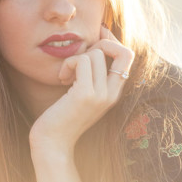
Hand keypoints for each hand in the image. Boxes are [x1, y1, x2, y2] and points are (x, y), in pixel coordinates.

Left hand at [29, 27, 134, 153]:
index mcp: (114, 93)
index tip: (97, 37)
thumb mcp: (83, 95)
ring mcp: (100, 95)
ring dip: (76, 58)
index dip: (113, 42)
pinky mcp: (84, 94)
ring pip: (96, 54)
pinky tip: (62, 78)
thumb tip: (93, 47)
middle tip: (78, 60)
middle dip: (98, 45)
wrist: (53, 144)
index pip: (128, 56)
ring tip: (66, 75)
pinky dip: (69, 63)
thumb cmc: (63, 118)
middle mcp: (112, 94)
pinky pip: (82, 61)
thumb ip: (93, 76)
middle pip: (121, 51)